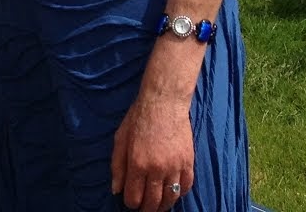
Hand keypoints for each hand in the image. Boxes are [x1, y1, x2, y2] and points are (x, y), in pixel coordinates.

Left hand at [110, 91, 193, 210]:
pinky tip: (173, 193)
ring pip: (170, 198)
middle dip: (146, 209)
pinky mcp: (188, 162)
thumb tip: (116, 189)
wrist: (163, 103)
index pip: (134, 197)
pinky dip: (179, 194)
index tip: (130, 201)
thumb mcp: (120, 139)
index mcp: (137, 163)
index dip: (131, 203)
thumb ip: (117, 166)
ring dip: (163, 205)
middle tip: (144, 209)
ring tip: (158, 206)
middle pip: (153, 202)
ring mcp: (175, 167)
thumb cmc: (138, 119)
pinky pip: (186, 187)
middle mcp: (157, 169)